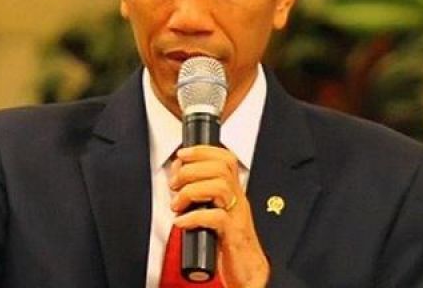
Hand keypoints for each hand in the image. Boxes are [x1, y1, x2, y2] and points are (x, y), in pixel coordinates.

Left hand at [170, 146, 269, 287]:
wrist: (247, 270)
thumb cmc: (228, 242)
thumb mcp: (212, 212)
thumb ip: (198, 195)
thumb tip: (176, 179)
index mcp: (233, 192)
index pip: (225, 158)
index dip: (202, 151)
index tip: (182, 154)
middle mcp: (238, 199)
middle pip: (221, 168)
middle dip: (191, 170)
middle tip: (175, 184)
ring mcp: (238, 216)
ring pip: (219, 187)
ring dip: (191, 191)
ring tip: (177, 204)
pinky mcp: (233, 235)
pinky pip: (216, 217)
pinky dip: (193, 217)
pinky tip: (181, 222)